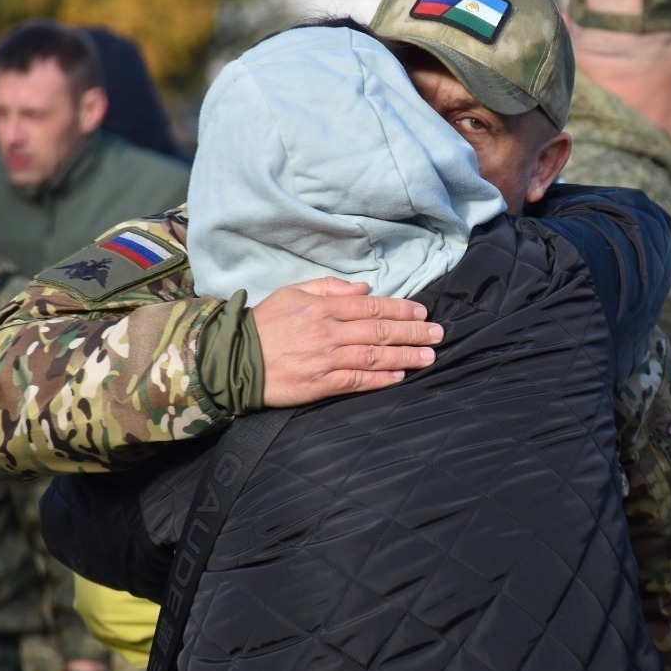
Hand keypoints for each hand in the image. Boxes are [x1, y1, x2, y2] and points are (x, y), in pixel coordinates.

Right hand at [253, 277, 443, 406]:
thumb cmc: (263, 324)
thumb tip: (364, 289)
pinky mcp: (319, 384)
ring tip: (429, 356)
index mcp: (322, 306)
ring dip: (406, 356)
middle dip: (413, 332)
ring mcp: (325, 359)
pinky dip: (382, 379)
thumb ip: (328, 287)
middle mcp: (328, 331)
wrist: (233, 360)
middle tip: (438, 333)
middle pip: (380, 330)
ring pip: (375, 356)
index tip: (422, 311)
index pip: (371, 305)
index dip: (401, 308)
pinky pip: (358, 381)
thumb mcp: (291, 292)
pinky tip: (401, 376)